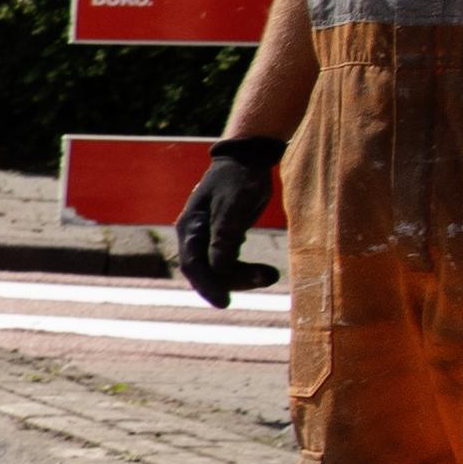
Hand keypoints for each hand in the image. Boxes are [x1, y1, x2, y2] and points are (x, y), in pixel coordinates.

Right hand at [170, 136, 280, 308]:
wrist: (245, 159)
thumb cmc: (240, 178)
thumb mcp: (235, 203)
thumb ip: (226, 233)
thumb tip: (219, 266)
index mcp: (191, 227)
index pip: (193, 264)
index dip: (208, 285)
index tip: (226, 303)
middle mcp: (194, 235)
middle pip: (205, 271)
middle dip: (233, 281)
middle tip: (267, 278)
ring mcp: (206, 238)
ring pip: (218, 270)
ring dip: (242, 277)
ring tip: (271, 274)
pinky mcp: (221, 239)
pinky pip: (227, 264)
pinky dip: (244, 271)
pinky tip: (263, 272)